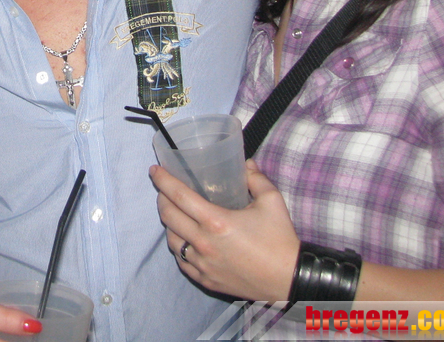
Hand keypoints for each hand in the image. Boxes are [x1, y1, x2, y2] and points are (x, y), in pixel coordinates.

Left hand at [150, 161, 298, 301]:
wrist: (289, 279)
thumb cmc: (280, 239)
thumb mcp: (272, 201)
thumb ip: (256, 178)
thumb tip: (246, 164)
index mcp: (216, 221)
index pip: (179, 196)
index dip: (163, 180)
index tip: (154, 170)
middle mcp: (204, 243)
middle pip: (168, 216)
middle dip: (162, 199)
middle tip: (165, 190)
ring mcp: (203, 264)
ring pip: (171, 241)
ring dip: (169, 224)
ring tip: (175, 214)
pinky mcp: (206, 279)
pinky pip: (182, 262)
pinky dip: (179, 247)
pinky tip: (185, 240)